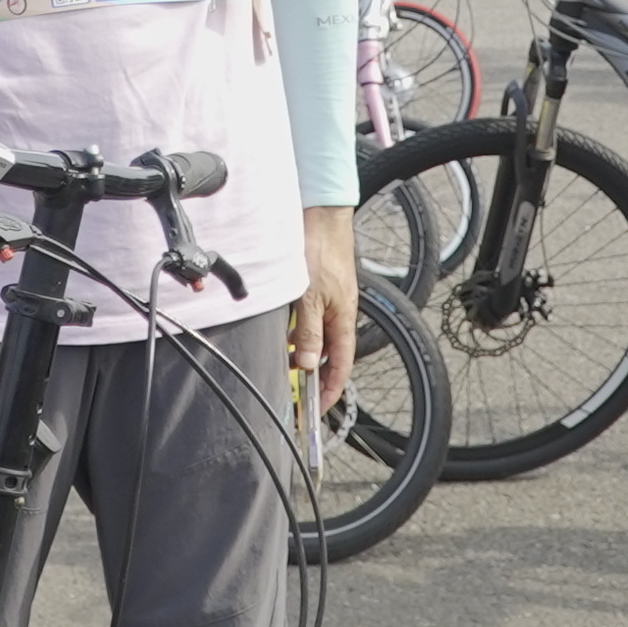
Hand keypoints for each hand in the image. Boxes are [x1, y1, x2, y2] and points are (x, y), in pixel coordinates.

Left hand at [292, 206, 357, 411]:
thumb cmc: (320, 251)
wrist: (321, 217)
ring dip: (303, 353)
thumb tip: (307, 364)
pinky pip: (311, 321)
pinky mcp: (320, 291)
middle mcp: (339, 314)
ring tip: (285, 364)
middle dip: (314, 375)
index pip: (340, 366)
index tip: (316, 410)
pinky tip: (284, 333)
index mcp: (343, 320)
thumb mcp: (309, 298)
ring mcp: (331, 303)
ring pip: (318, 338)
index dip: (329, 390)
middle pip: (329, 355)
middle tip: (297, 392)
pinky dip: (298, 332)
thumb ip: (308, 333)